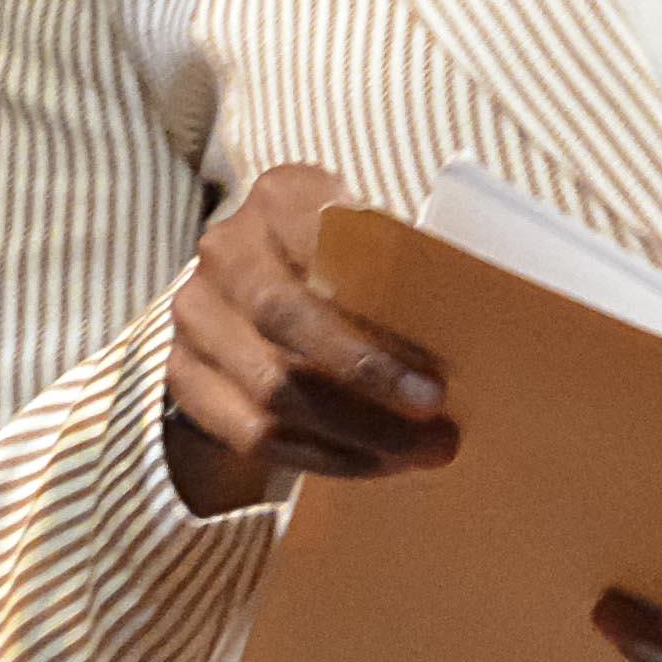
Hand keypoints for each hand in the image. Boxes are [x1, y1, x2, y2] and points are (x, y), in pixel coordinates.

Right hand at [157, 163, 455, 511]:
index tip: (436, 375)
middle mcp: (226, 249)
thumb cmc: (346, 265)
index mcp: (281, 197)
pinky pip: (251, 433)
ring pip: (271, 390)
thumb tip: (477, 324)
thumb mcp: (371, 242)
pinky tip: (370, 464)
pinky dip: (318, 458)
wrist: (254, 289)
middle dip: (368, 380)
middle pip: (287, 320)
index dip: (376, 317)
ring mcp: (195, 313)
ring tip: (417, 454)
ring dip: (353, 433)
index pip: (322, 245)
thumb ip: (406, 266)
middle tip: (436, 423)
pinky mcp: (183, 374)